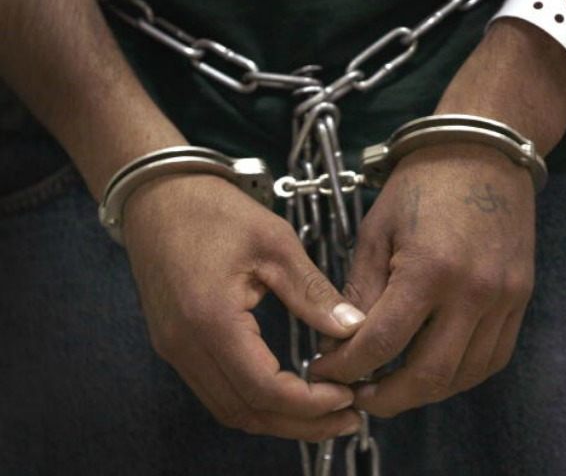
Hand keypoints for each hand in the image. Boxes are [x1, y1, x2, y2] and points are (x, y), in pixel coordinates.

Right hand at [122, 174, 366, 440]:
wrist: (157, 196)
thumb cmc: (213, 210)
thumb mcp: (274, 243)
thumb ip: (313, 292)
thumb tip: (354, 328)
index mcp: (211, 320)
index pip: (264, 389)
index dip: (310, 403)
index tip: (347, 396)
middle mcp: (185, 346)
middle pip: (246, 411)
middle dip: (301, 423)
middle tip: (345, 417)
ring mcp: (174, 349)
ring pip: (230, 408)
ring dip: (277, 418)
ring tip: (323, 412)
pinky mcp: (174, 345)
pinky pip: (216, 391)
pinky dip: (254, 401)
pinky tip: (284, 393)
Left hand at [312, 143, 535, 416]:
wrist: (482, 154)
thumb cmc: (421, 185)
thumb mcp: (375, 232)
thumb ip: (360, 292)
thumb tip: (341, 340)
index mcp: (429, 269)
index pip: (382, 344)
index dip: (346, 367)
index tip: (325, 370)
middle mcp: (474, 293)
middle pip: (427, 376)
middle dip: (385, 397)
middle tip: (356, 396)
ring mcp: (504, 300)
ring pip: (463, 376)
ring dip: (422, 392)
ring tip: (390, 386)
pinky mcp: (519, 300)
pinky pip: (491, 358)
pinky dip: (458, 375)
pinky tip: (431, 368)